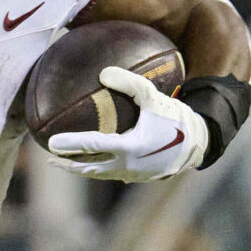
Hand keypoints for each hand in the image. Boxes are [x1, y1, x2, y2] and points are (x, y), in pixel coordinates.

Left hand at [43, 66, 208, 182]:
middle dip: (68, 164)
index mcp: (131, 147)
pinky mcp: (138, 178)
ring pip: (100, 174)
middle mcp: (128, 165)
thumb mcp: (154, 97)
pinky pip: (112, 174)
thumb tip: (103, 72)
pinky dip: (98, 170)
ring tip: (65, 164)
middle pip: (90, 168)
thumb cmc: (176, 118)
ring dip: (81, 169)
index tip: (50, 144)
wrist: (200, 142)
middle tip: (50, 157)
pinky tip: (91, 164)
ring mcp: (133, 174)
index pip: (93, 146)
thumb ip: (130, 83)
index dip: (70, 145)